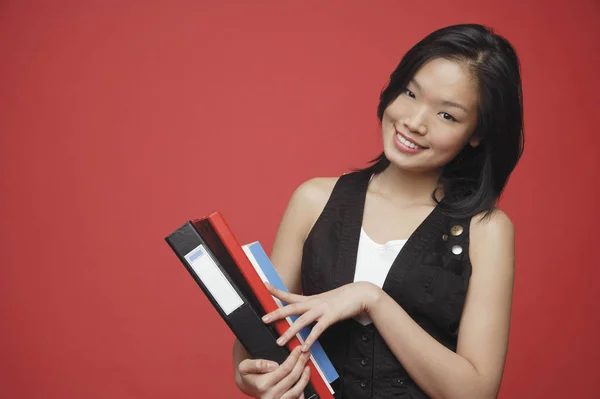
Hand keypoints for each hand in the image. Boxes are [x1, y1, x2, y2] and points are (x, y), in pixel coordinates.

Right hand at [237, 346, 310, 398]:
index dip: (294, 358)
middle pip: (292, 378)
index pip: (284, 369)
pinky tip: (304, 380)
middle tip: (305, 353)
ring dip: (305, 377)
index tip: (298, 349)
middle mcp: (270, 395)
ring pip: (296, 390)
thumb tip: (273, 365)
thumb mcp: (245, 366)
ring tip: (307, 366)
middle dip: (301, 363)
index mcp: (263, 384)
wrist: (247, 387)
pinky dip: (302, 390)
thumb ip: (258, 364)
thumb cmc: (247, 375)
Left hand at [262, 281, 380, 351]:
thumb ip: (313, 306)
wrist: (359, 294)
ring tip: (280, 342)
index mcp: (310, 299)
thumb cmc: (342, 298)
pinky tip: (304, 347)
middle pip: (291, 308)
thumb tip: (304, 312)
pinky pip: (318, 330)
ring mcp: (321, 309)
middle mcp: (313, 303)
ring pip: (302, 321)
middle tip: (264, 320)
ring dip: (290, 332)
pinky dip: (310, 339)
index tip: (265, 285)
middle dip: (277, 314)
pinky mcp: (331, 317)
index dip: (277, 290)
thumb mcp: (324, 300)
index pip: (290, 295)